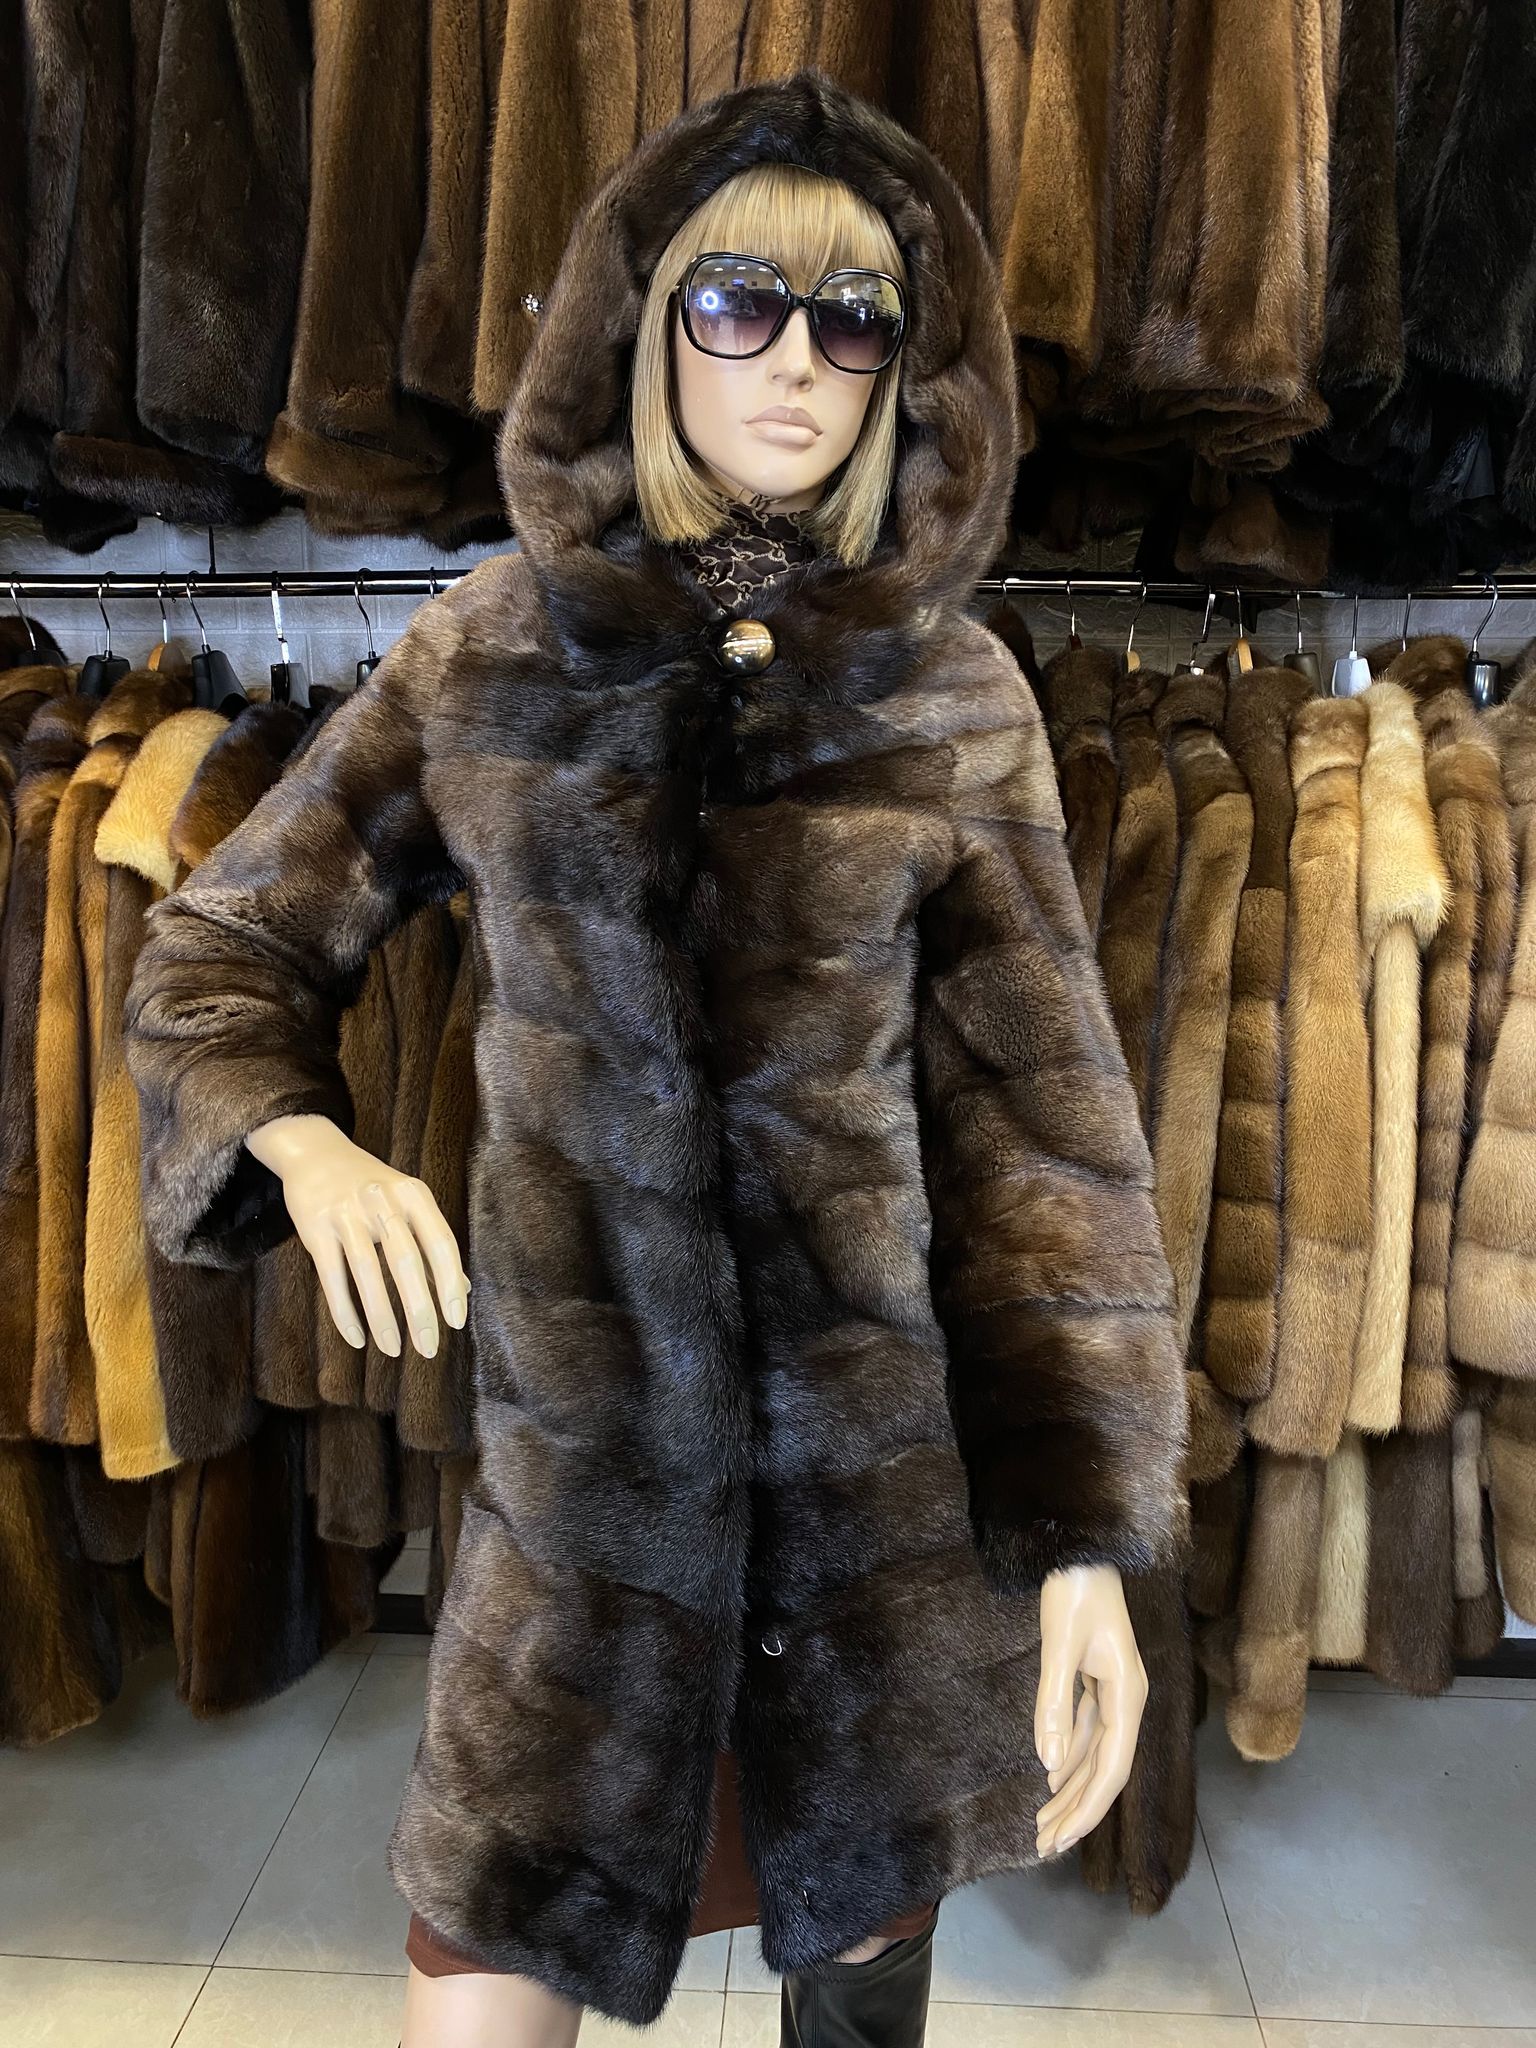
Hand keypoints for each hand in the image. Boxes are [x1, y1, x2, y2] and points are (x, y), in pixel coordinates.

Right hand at [246, 1114, 469, 1358]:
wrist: (316, 1154)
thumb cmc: (373, 1187)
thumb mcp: (409, 1202)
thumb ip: (433, 1242)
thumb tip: (464, 1290)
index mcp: (413, 1194)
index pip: (441, 1243)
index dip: (451, 1284)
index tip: (457, 1322)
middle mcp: (382, 1200)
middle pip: (406, 1261)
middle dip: (420, 1310)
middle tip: (429, 1348)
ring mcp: (347, 1213)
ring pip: (367, 1272)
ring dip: (383, 1317)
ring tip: (394, 1349)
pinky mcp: (315, 1228)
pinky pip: (332, 1278)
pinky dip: (345, 1313)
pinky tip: (358, 1338)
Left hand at [1033, 1562, 1146, 1860]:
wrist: (1081, 1549)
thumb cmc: (1073, 1591)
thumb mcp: (1059, 1646)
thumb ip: (1055, 1705)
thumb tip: (1050, 1765)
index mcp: (1128, 1695)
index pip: (1111, 1769)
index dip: (1087, 1808)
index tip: (1060, 1838)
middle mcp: (1127, 1700)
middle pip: (1105, 1770)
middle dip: (1076, 1810)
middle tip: (1044, 1844)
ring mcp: (1113, 1691)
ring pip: (1094, 1754)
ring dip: (1070, 1788)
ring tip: (1043, 1822)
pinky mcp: (1097, 1680)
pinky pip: (1085, 1731)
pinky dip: (1068, 1756)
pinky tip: (1052, 1777)